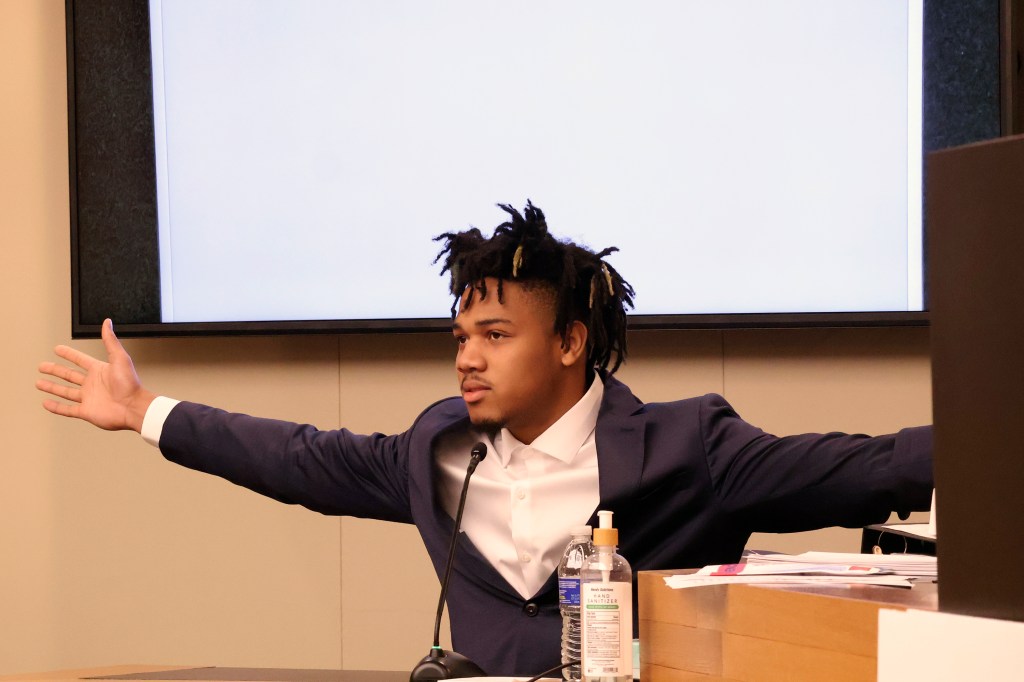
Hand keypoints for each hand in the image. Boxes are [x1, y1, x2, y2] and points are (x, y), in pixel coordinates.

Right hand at [37, 319, 154, 431]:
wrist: (133, 407)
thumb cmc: (130, 384)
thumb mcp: (120, 358)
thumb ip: (110, 341)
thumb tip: (107, 322)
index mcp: (99, 370)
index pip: (80, 360)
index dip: (69, 354)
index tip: (57, 349)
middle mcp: (93, 384)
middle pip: (69, 375)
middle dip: (55, 370)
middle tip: (42, 366)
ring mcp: (88, 398)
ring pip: (65, 392)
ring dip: (52, 387)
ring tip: (39, 383)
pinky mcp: (86, 411)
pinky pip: (67, 409)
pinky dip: (56, 407)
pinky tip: (46, 403)